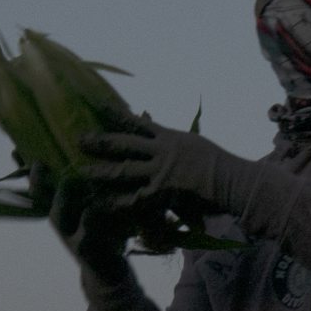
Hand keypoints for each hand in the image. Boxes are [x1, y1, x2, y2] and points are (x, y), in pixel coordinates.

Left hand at [76, 118, 229, 211]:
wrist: (231, 180)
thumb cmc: (216, 163)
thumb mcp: (191, 142)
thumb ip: (166, 137)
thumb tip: (149, 120)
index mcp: (168, 136)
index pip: (136, 122)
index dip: (115, 114)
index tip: (95, 105)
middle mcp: (161, 151)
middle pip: (124, 144)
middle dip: (101, 142)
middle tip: (79, 140)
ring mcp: (161, 171)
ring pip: (125, 170)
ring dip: (102, 171)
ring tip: (81, 173)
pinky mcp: (163, 192)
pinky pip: (136, 197)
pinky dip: (119, 202)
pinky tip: (102, 204)